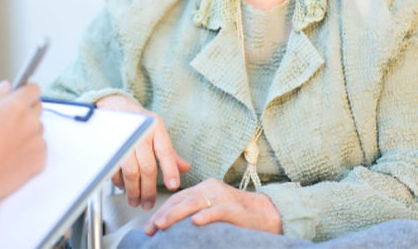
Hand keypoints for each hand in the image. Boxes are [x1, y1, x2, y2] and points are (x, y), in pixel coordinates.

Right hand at [0, 81, 45, 205]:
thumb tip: (5, 87)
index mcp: (16, 106)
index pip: (33, 89)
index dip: (24, 92)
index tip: (19, 97)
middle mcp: (31, 121)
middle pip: (37, 107)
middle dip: (25, 110)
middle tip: (7, 121)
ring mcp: (38, 141)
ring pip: (38, 127)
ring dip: (27, 129)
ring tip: (5, 141)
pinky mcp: (40, 159)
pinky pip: (39, 147)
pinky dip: (29, 148)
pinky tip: (11, 154)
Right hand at [96, 94, 191, 209]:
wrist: (113, 106)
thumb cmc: (139, 122)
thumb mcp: (157, 131)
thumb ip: (170, 152)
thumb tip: (185, 168)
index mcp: (155, 127)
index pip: (165, 151)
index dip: (170, 170)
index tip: (173, 186)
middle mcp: (140, 132)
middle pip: (147, 166)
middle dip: (148, 189)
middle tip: (148, 203)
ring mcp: (123, 139)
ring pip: (130, 171)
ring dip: (133, 190)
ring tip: (136, 201)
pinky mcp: (110, 145)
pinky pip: (115, 169)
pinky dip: (119, 182)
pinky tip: (124, 187)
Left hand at [144, 178, 282, 235]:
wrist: (268, 214)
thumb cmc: (238, 216)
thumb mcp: (213, 209)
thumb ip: (196, 212)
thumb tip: (173, 226)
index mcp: (204, 188)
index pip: (177, 198)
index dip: (161, 211)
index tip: (149, 226)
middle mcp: (211, 189)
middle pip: (181, 200)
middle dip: (163, 215)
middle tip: (150, 229)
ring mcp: (224, 197)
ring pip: (195, 203)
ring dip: (176, 215)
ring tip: (162, 225)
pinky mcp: (236, 208)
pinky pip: (219, 210)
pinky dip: (206, 215)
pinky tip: (195, 222)